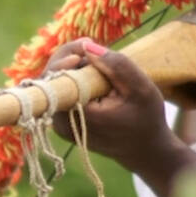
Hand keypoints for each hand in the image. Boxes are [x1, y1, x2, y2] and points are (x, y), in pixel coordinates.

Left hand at [44, 40, 175, 171]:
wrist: (144, 149)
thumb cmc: (146, 119)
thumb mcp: (140, 88)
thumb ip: (116, 66)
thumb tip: (86, 46)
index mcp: (77, 115)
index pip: (54, 79)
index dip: (65, 58)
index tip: (84, 48)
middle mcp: (61, 122)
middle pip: (49, 79)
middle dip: (68, 57)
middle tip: (89, 46)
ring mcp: (59, 124)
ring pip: (53, 85)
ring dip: (71, 67)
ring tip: (94, 61)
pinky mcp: (63, 122)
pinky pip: (60, 93)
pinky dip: (74, 79)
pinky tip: (91, 73)